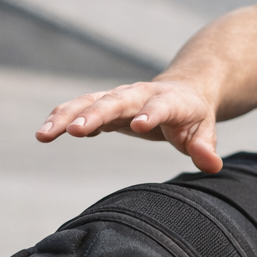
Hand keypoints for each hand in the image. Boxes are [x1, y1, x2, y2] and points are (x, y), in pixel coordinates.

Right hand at [35, 80, 222, 172]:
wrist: (181, 90)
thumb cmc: (193, 116)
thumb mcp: (204, 131)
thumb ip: (205, 147)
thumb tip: (212, 165)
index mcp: (169, 101)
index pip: (159, 106)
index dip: (150, 114)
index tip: (137, 126)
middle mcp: (139, 95)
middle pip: (114, 101)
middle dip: (94, 115)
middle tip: (74, 131)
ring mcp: (117, 98)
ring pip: (87, 102)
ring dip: (65, 116)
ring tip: (43, 134)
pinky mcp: (102, 105)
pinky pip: (78, 108)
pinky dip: (62, 118)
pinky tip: (47, 133)